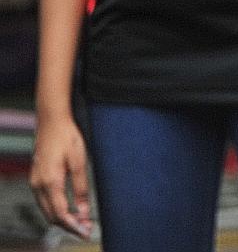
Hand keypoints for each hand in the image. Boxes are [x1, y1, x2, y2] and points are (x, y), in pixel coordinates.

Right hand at [30, 113, 91, 238]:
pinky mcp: (36, 179)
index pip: (60, 213)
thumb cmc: (67, 137)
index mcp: (50, 182)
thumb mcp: (79, 161)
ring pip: (47, 210)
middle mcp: (38, 185)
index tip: (86, 232)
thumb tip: (83, 210)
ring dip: (62, 219)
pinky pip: (44, 202)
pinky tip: (69, 210)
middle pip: (51, 216)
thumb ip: (81, 188)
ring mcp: (35, 182)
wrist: (51, 122)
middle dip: (69, 226)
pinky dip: (56, 209)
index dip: (73, 226)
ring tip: (81, 222)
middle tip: (86, 230)